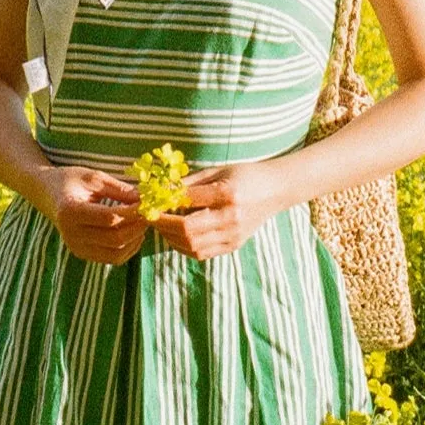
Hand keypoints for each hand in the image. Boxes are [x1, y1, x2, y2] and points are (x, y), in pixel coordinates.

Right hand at [36, 165, 145, 264]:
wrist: (49, 194)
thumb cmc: (71, 181)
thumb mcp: (94, 177)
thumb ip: (119, 190)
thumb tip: (144, 199)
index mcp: (70, 211)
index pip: (109, 218)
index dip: (132, 212)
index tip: (145, 203)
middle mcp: (70, 233)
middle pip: (114, 238)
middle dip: (137, 227)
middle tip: (148, 213)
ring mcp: (75, 247)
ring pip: (115, 252)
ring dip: (135, 240)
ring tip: (142, 223)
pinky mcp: (82, 253)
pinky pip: (111, 259)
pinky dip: (128, 249)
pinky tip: (134, 234)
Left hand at [151, 160, 287, 260]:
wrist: (276, 190)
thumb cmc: (244, 175)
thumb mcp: (217, 171)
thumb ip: (190, 182)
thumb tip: (161, 190)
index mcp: (226, 193)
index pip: (186, 202)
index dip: (163, 203)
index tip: (148, 202)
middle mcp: (231, 217)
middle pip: (186, 229)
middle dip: (162, 224)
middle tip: (151, 216)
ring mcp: (233, 235)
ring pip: (192, 246)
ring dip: (170, 238)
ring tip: (162, 226)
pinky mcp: (234, 246)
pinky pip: (201, 253)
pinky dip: (184, 247)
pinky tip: (177, 236)